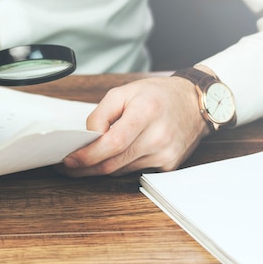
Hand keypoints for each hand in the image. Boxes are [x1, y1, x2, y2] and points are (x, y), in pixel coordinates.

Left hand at [59, 75, 208, 176]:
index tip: (69, 160)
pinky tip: (112, 158)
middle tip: (68, 167)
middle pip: (114, 162)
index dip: (88, 155)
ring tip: (84, 162)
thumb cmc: (157, 95)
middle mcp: (159, 136)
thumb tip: (88, 139)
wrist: (194, 103)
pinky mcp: (169, 166)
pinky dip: (120, 166)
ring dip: (101, 168)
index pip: (113, 143)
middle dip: (86, 168)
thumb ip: (100, 115)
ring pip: (122, 170)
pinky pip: (135, 171)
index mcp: (146, 112)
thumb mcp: (123, 92)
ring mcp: (166, 154)